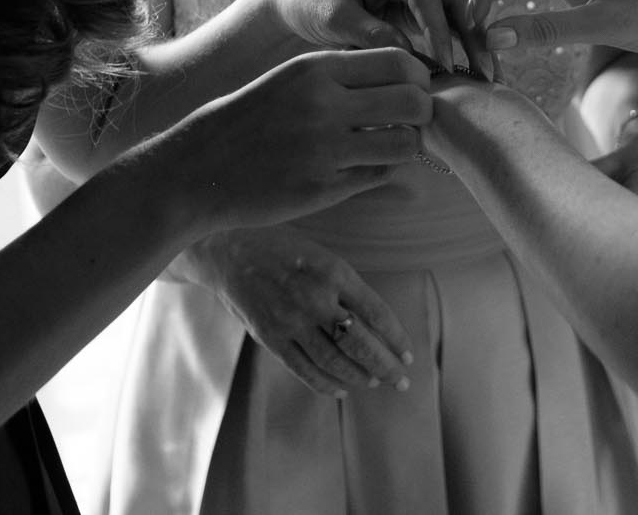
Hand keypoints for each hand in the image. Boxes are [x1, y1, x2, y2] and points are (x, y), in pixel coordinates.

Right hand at [150, 46, 431, 231]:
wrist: (197, 169)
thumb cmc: (249, 119)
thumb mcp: (290, 79)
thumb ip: (342, 75)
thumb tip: (404, 72)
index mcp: (315, 69)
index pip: (401, 61)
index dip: (418, 77)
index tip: (412, 88)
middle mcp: (324, 105)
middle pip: (414, 100)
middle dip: (423, 112)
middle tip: (412, 120)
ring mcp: (324, 150)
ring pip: (406, 143)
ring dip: (408, 145)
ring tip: (391, 145)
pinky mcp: (322, 189)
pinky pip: (380, 176)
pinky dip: (383, 171)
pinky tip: (365, 167)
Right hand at [182, 228, 411, 396]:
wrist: (229, 251)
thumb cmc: (282, 248)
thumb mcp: (322, 254)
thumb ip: (346, 286)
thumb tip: (376, 324)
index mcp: (333, 272)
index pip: (376, 312)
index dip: (396, 338)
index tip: (408, 355)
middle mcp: (314, 298)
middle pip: (360, 343)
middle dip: (386, 365)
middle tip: (402, 381)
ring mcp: (291, 320)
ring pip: (334, 361)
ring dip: (360, 376)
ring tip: (375, 382)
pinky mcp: (270, 338)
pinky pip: (304, 369)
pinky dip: (326, 384)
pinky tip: (342, 389)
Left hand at [265, 0, 489, 77]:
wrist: (302, 1)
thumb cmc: (313, 2)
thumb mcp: (335, 18)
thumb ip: (371, 33)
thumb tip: (409, 56)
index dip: (439, 31)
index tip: (446, 66)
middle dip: (473, 36)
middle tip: (487, 74)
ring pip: (460, 11)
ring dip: (475, 43)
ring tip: (490, 79)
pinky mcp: (423, 3)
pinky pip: (450, 24)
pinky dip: (463, 47)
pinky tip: (475, 74)